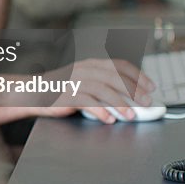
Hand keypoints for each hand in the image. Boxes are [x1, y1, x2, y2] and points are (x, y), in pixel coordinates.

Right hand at [40, 58, 154, 123]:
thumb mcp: (83, 80)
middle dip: (133, 89)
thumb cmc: (61, 89)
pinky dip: (100, 111)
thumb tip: (131, 97)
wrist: (33, 92)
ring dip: (119, 103)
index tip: (151, 86)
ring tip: (131, 115)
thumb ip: (103, 84)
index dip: (137, 75)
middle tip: (146, 102)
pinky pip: (87, 102)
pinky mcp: (66, 95)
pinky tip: (109, 119)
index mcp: (90, 64)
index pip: (119, 65)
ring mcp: (74, 82)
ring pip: (102, 89)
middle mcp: (83, 70)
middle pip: (113, 76)